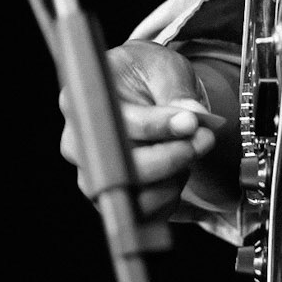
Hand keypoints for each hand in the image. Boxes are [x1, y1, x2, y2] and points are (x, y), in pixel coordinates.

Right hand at [59, 41, 224, 217]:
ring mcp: (93, 173)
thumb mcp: (162, 68)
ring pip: (133, 197)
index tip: (190, 122)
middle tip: (203, 138)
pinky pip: (142, 214)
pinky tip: (177, 171)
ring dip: (172, 179)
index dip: (157, 126)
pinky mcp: (111, 196)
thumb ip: (176, 90)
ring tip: (188, 152)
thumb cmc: (146, 75)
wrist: (143, 90)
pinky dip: (168, 197)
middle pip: (122, 166)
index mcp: (83, 98)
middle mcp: (79, 140)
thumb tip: (192, 117)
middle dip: (171, 156)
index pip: (118, 122)